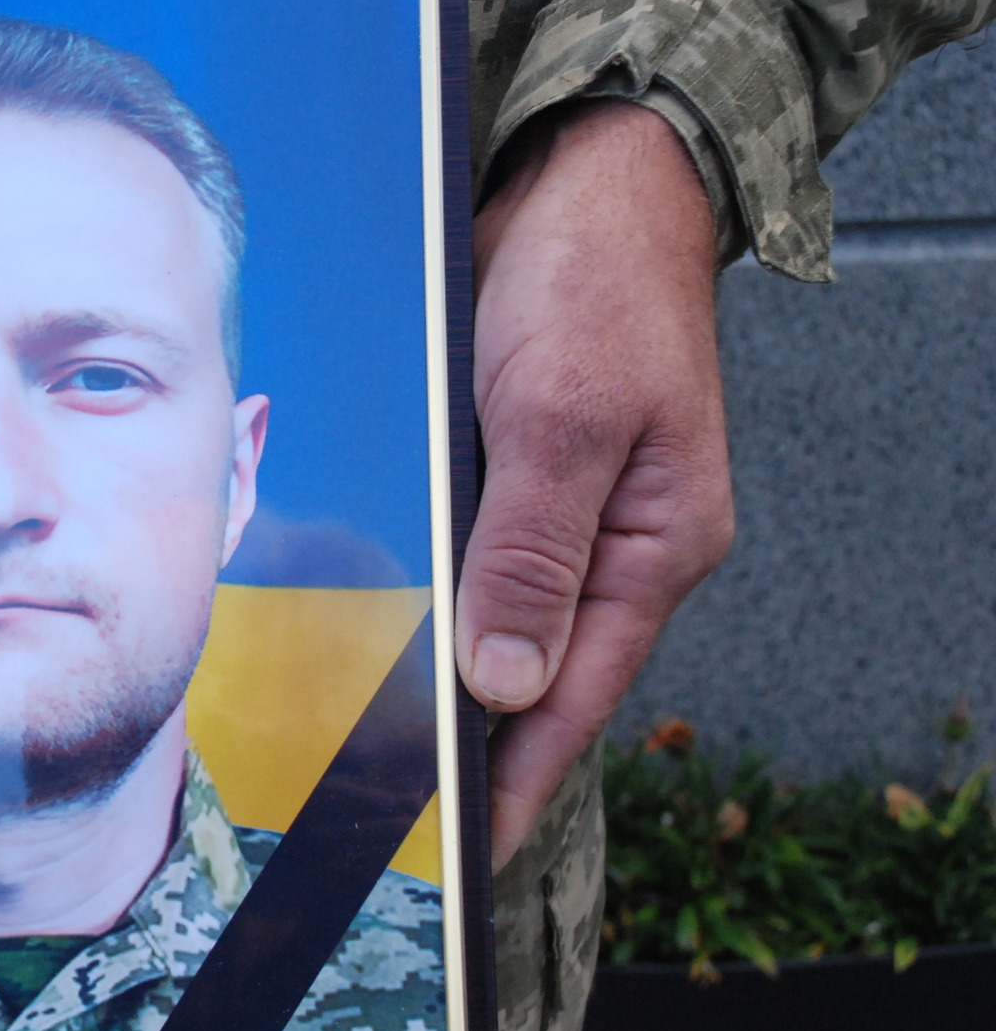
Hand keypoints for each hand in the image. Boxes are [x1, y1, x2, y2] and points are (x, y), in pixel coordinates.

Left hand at [462, 100, 732, 871]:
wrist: (589, 183)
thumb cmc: (591, 285)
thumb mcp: (559, 419)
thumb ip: (530, 553)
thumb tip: (506, 683)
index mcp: (651, 549)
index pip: (576, 698)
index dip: (519, 778)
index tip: (465, 848)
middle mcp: (614, 546)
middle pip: (538, 674)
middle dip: (476, 742)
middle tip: (395, 810)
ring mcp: (568, 514)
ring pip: (501, 622)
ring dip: (449, 674)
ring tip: (380, 744)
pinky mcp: (522, 476)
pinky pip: (479, 562)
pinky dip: (438, 600)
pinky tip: (385, 630)